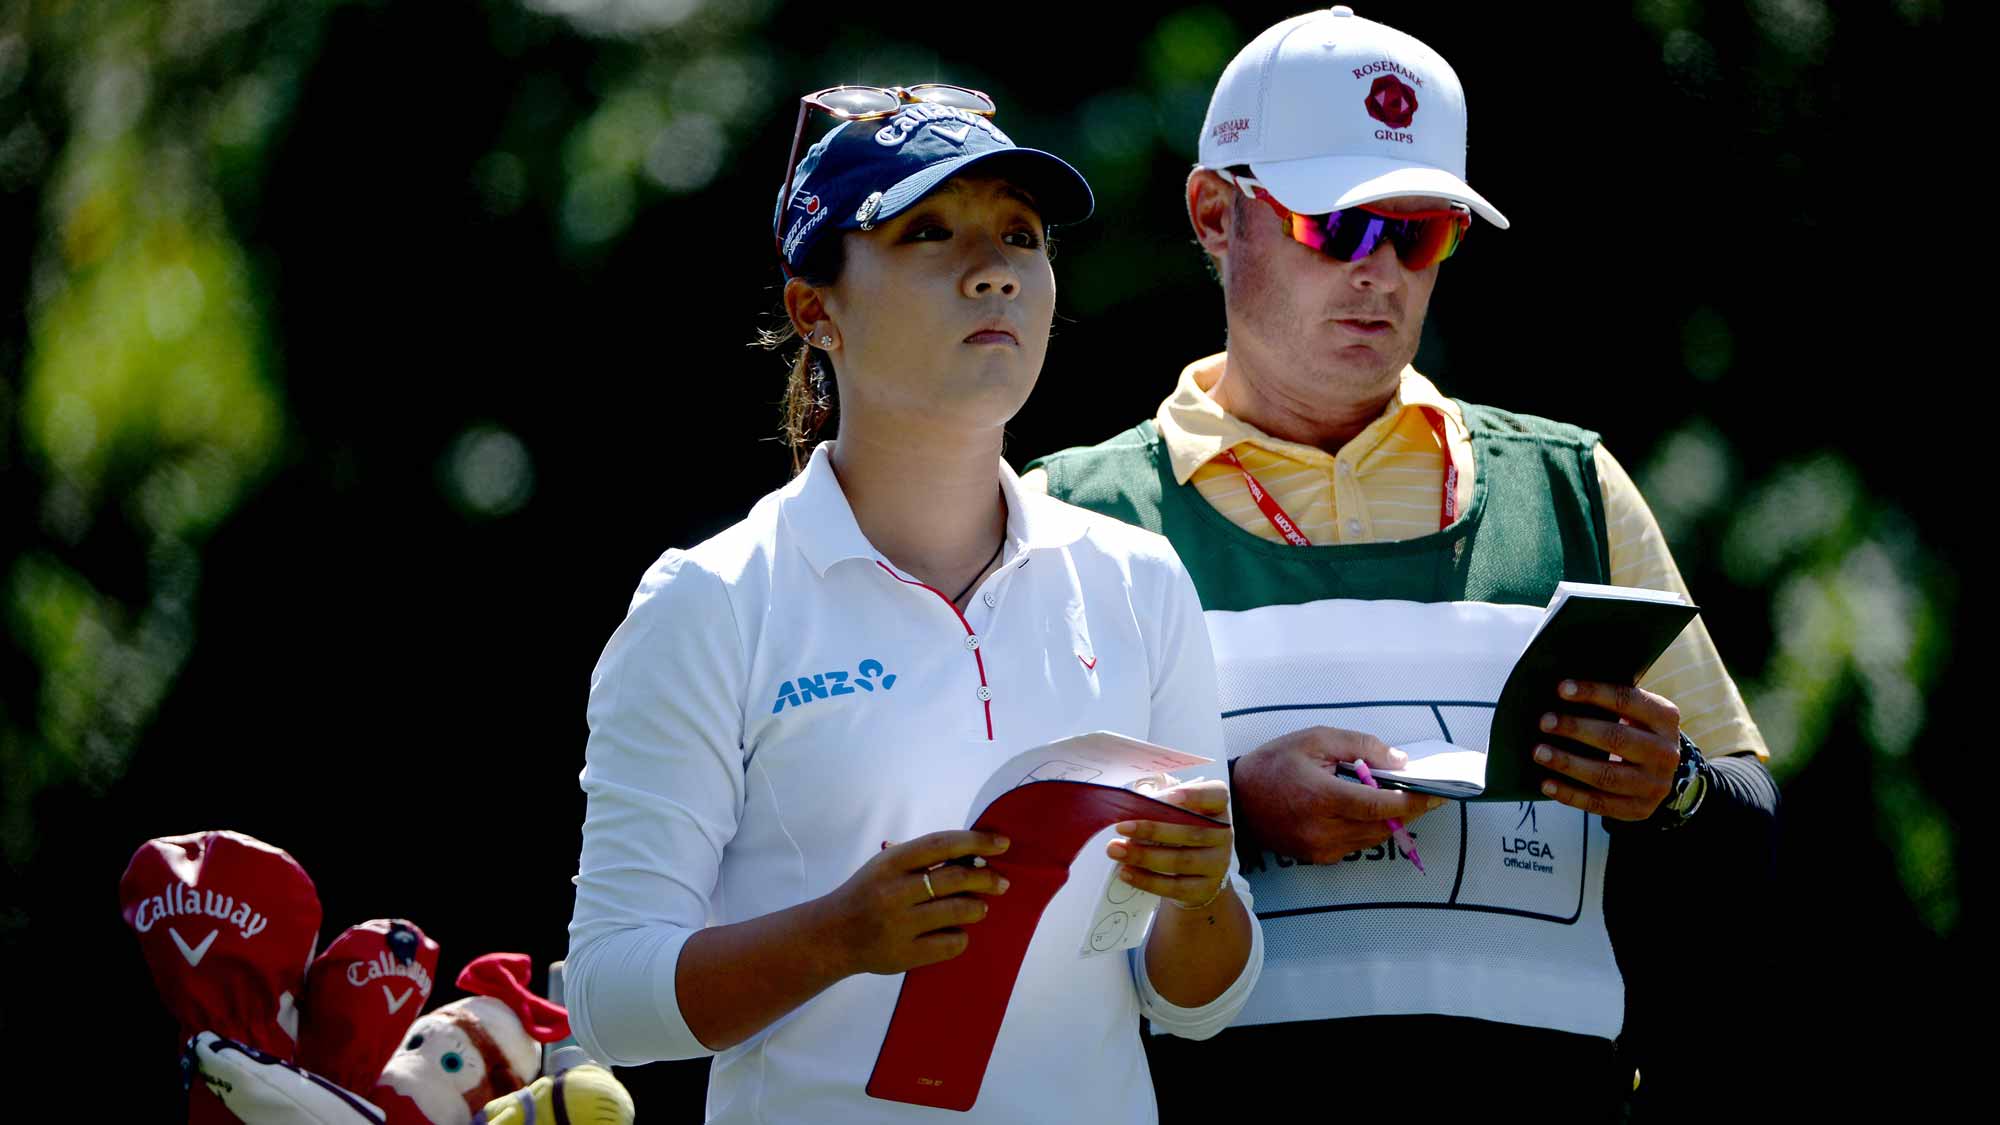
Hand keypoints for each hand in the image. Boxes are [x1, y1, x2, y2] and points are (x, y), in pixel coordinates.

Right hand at [818, 831, 1010, 975]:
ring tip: (981, 907)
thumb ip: (923, 860)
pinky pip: (951, 943)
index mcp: (891, 863)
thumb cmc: (869, 893)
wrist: (833, 935)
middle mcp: (894, 892)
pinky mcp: (904, 955)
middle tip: (1002, 882)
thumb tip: (975, 854)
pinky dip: (962, 936)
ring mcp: (899, 925)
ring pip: (958, 911)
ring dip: (978, 907)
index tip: (1003, 843)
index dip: (977, 841)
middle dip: (987, 878)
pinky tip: (958, 932)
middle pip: (956, 878)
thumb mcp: (886, 866)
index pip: (941, 844)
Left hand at [1107, 781, 1233, 907]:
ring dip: (1144, 856)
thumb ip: (1160, 802)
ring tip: (1115, 850)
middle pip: (1192, 832)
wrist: (1197, 876)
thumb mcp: (1176, 813)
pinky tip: (1125, 872)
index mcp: (1217, 808)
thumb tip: (1134, 799)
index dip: (1196, 795)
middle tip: (1121, 827)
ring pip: (1182, 861)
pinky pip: (1174, 886)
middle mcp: (1224, 835)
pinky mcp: (1205, 889)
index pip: (1217, 795)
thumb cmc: (1180, 832)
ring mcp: (1217, 864)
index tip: (1171, 796)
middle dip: (1153, 830)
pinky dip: (1147, 880)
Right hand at [1231, 727, 1446, 863]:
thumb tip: (1400, 761)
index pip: (1382, 805)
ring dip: (1389, 820)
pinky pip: (1355, 845)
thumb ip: (1362, 746)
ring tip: (1397, 799)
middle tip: (1427, 795)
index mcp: (1323, 797)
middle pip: (1384, 826)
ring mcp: (1320, 848)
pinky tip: (1365, 812)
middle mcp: (1324, 830)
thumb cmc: (1275, 763)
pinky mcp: (1317, 857)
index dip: (1414, 800)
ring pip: (1372, 838)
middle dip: (1409, 810)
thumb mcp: (1316, 739)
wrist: (1236, 799)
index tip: (1437, 793)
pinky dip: (1367, 829)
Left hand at [1533, 680, 1680, 820]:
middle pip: (1616, 738)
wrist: (1660, 770)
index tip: (1562, 689)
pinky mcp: (1640, 809)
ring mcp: (1655, 784)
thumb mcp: (1636, 712)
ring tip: (1540, 753)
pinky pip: (1600, 804)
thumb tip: (1561, 693)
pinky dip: (1570, 794)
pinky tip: (1547, 784)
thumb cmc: (1634, 730)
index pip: (1627, 701)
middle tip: (1545, 722)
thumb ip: (1610, 703)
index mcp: (1665, 717)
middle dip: (1576, 729)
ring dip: (1568, 763)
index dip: (1594, 693)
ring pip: (1606, 775)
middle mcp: (1666, 752)